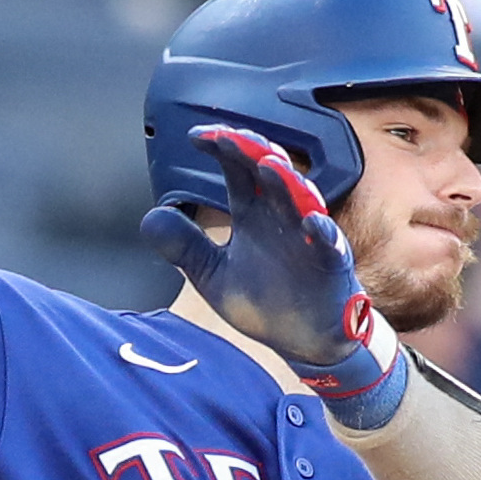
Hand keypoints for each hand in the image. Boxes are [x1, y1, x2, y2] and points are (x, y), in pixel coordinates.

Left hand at [139, 125, 406, 424]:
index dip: (220, 149)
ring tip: (269, 165)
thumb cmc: (265, 302)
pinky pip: (330, 243)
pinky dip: (322, 231)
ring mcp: (307, 237)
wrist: (303, 341)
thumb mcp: (214, 275)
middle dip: (251, 152)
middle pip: (268, 173)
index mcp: (252, 214)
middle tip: (230, 139)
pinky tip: (311, 222)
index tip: (196, 138)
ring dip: (287, 181)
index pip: (236, 170)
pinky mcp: (331, 264)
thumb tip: (149, 218)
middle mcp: (280, 217)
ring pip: (300, 200)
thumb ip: (186, 246)